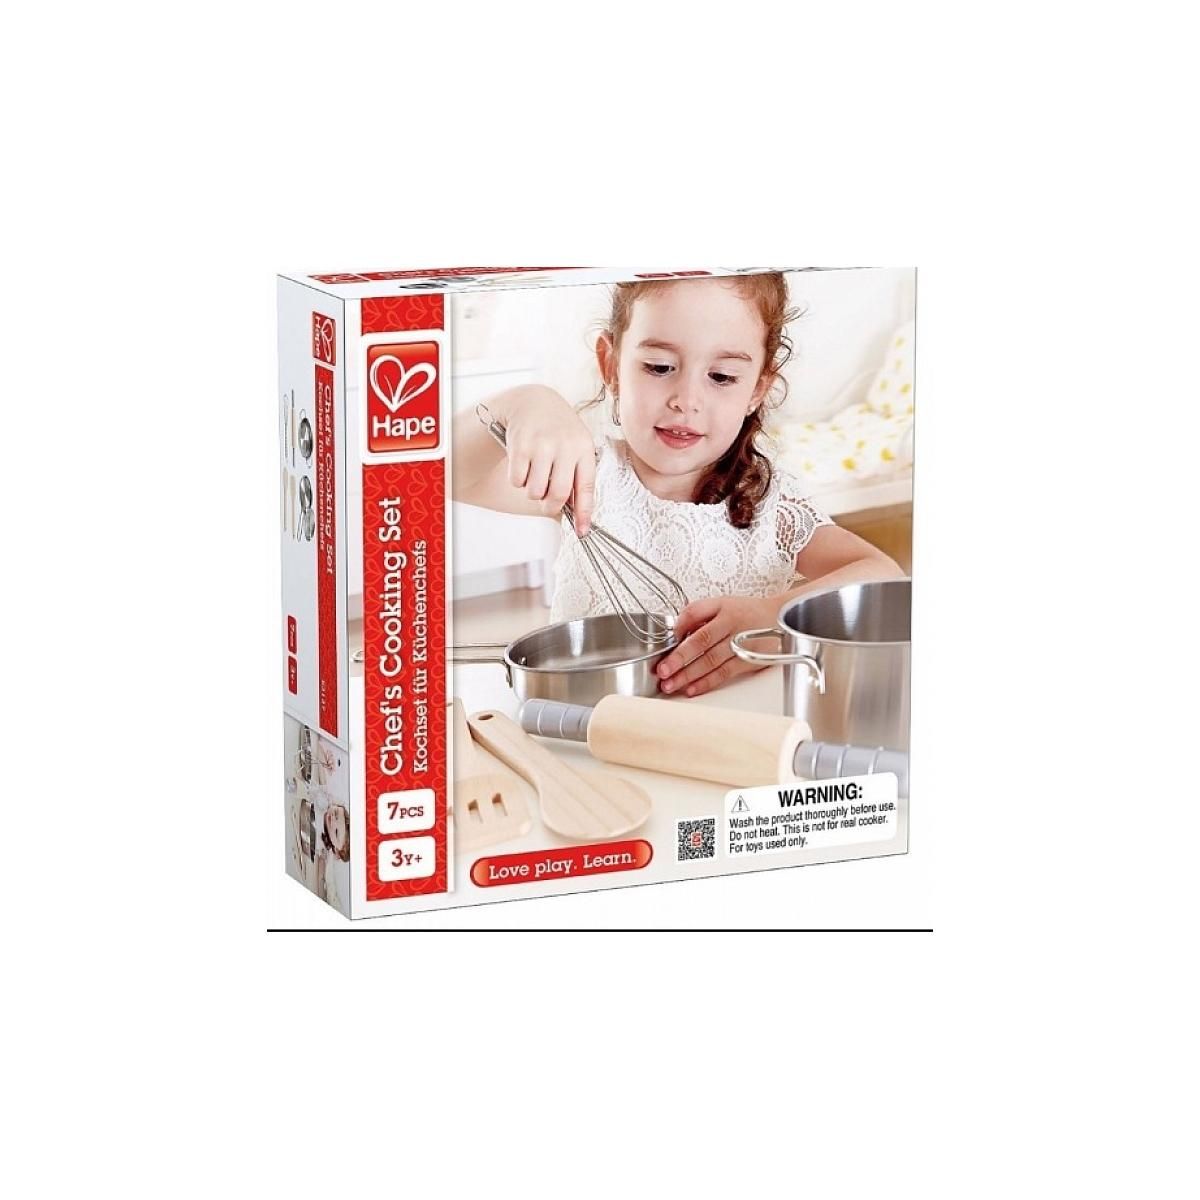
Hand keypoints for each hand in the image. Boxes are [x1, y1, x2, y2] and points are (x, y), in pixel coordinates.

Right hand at [502, 390, 595, 534]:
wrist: (533, 402)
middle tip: (547, 502)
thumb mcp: (576, 445)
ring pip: (535, 491)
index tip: (582, 532)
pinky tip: (523, 464)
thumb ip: (578, 474)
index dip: (584, 514)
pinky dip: (518, 480)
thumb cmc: (559, 431)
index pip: (587, 488)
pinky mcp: (520, 446)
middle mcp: (565, 446)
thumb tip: (576, 514)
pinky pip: (517, 481)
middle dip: (551, 506)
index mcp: (584, 448)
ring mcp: (542, 445)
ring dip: (533, 491)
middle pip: (558, 495)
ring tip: (536, 474)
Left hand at [655, 595, 777, 697]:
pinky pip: (724, 674)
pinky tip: (692, 689)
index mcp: (724, 609)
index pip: (696, 616)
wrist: (780, 619)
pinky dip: (706, 683)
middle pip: (702, 643)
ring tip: (671, 684)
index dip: (679, 629)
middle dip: (679, 659)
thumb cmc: (747, 612)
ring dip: (688, 675)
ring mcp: (741, 645)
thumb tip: (676, 629)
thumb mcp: (722, 603)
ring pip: (711, 662)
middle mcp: (733, 626)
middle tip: (663, 671)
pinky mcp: (749, 662)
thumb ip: (697, 612)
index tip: (665, 644)